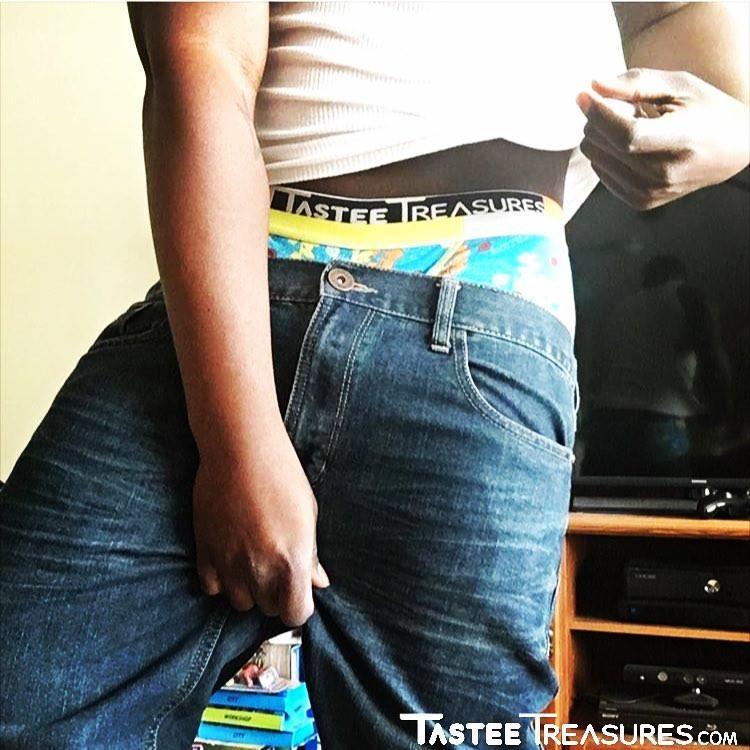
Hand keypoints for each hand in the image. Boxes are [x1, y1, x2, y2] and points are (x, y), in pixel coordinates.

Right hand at [192, 422, 329, 625]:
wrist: (241, 451)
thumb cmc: (283, 477)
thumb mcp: (308, 515)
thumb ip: (311, 555)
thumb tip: (318, 581)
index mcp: (292, 563)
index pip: (296, 613)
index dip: (298, 605)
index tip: (298, 592)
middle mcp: (260, 571)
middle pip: (268, 608)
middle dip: (275, 593)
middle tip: (276, 565)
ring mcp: (229, 564)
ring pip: (240, 602)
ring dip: (248, 588)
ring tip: (253, 560)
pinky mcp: (205, 552)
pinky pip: (212, 587)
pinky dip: (221, 579)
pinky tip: (230, 558)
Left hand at [576, 68, 749, 209]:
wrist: (731, 151)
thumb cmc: (706, 111)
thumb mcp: (681, 86)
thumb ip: (637, 83)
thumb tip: (594, 86)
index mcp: (682, 141)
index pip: (626, 134)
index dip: (599, 115)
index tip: (584, 96)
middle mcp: (664, 174)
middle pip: (606, 146)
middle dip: (599, 120)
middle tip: (622, 106)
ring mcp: (651, 193)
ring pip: (596, 159)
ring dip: (602, 136)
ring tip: (632, 125)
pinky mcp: (641, 202)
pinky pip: (601, 173)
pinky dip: (605, 154)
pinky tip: (630, 146)